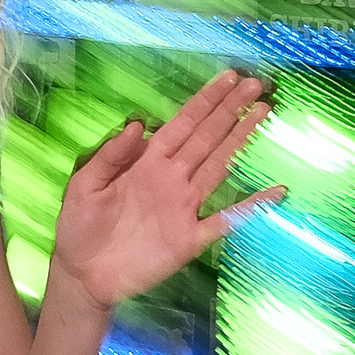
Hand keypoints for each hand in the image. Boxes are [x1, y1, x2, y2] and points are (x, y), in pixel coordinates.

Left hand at [51, 69, 283, 308]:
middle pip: (207, 138)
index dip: (205, 101)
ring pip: (220, 167)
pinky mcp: (190, 239)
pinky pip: (226, 221)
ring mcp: (184, 208)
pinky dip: (252, 208)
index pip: (183, 125)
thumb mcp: (85, 185)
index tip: (228, 78)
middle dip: (231, 111)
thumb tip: (137, 126)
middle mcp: (172, 179)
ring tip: (263, 115)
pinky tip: (275, 192)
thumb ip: (111, 156)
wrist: (83, 276)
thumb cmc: (80, 228)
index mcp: (147, 163)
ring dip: (241, 141)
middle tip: (256, 85)